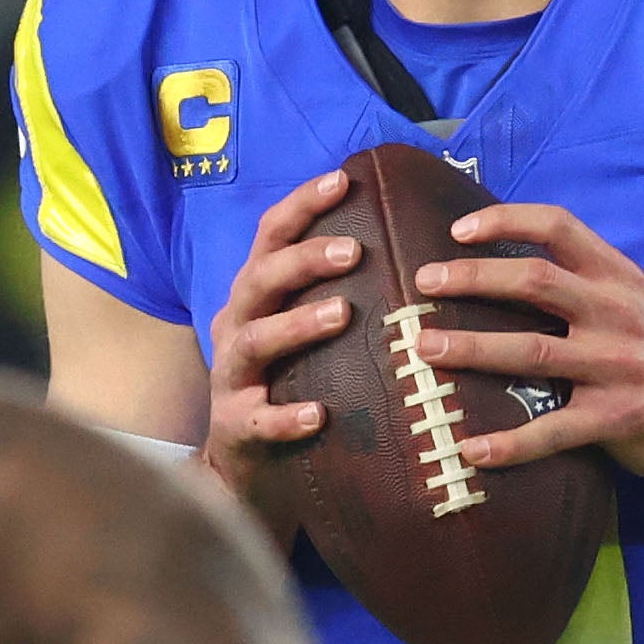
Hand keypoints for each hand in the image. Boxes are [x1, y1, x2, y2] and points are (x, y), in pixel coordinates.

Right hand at [203, 166, 365, 536]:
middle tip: (356, 251)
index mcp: (256, 296)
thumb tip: (411, 247)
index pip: (271, 237)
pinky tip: (319, 415)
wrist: (243, 463)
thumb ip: (339, 291)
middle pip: (261, 279)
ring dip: (299, 325)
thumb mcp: (305, 331)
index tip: (342, 180)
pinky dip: (287, 417)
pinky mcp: (237, 427)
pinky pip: (259, 420)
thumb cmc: (289, 382)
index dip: (302, 204)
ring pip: (257, 341)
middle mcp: (237, 326)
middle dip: (305, 260)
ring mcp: (233, 377)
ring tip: (342, 314)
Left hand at [410, 205, 643, 483]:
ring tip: (426, 350)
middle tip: (423, 284)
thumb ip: (582, 283)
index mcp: (618, 276)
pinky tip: (471, 450)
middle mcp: (618, 313)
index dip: (506, 220)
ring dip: (472, 349)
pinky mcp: (616, 418)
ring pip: (532, 351)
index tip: (458, 231)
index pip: (559, 228)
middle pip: (535, 282)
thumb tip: (501, 270)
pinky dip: (509, 443)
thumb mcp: (632, 302)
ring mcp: (618, 366)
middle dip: (471, 279)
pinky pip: (552, 430)